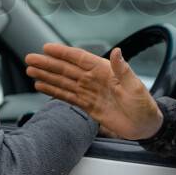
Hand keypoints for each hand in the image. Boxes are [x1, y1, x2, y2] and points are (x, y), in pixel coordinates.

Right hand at [25, 44, 163, 140]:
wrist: (146, 126)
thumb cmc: (145, 105)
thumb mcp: (136, 87)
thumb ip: (124, 69)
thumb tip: (117, 51)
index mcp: (105, 70)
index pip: (80, 58)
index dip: (63, 53)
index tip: (46, 48)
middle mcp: (94, 79)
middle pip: (66, 70)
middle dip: (47, 64)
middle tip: (30, 59)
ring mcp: (89, 92)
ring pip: (63, 82)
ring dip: (46, 76)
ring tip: (30, 71)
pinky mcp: (87, 105)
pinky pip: (67, 96)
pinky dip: (53, 91)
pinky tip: (41, 87)